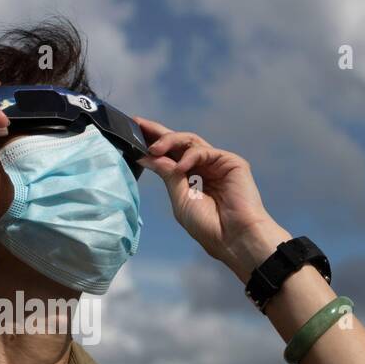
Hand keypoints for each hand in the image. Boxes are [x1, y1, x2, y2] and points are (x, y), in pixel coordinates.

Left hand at [136, 116, 289, 280]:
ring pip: (190, 141)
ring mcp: (217, 163)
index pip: (169, 155)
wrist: (232, 237)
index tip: (132, 131)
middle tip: (138, 126)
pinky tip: (181, 167)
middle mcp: (203, 168)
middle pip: (178, 143)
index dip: (152, 142)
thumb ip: (167, 174)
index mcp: (189, 178)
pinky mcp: (231, 162)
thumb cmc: (207, 225)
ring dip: (169, 141)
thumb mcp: (179, 198)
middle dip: (157, 133)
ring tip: (154, 149)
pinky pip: (205, 151)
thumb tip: (148, 156)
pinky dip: (190, 156)